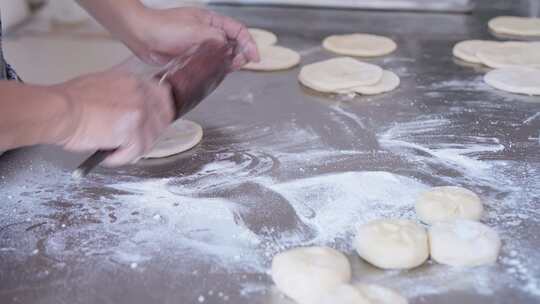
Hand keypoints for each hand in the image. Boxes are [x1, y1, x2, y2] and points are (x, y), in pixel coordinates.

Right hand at [53, 70, 173, 166]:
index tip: (154, 122)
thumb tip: (129, 106)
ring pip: (151, 138)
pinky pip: (136, 152)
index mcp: (135, 82)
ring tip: (115, 150)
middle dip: (151, 133)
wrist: (60, 110)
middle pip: (163, 119)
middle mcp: (142, 95)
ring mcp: (140, 114)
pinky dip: (122, 158)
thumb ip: (123, 92)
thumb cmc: (71, 100)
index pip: (164, 96)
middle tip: (134, 142)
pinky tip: (109, 156)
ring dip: (135, 148)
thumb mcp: (103, 82)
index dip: (160, 112)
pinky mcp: (133, 132)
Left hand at [125, 7, 258, 69]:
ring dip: (229, 63)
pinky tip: (217, 73)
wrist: (142, 37)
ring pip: (223, 56)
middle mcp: (208, 33)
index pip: (238, 30)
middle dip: (240, 54)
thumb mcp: (196, 30)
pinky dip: (217, 69)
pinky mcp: (193, 58)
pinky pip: (210, 64)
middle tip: (240, 64)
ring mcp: (201, 46)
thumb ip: (216, 39)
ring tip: (229, 69)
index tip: (253, 57)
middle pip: (233, 44)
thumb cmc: (164, 28)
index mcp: (212, 21)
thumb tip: (229, 49)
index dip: (249, 43)